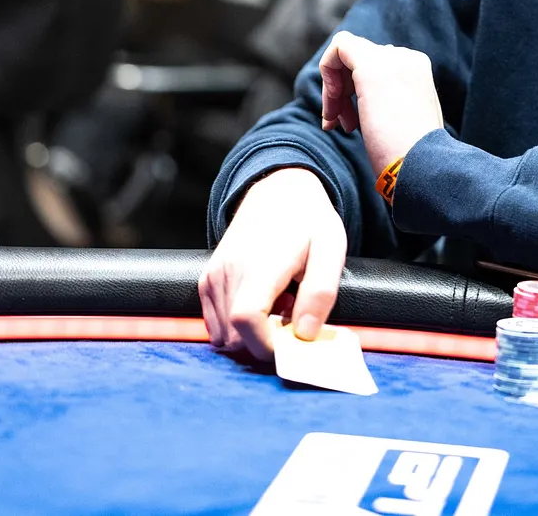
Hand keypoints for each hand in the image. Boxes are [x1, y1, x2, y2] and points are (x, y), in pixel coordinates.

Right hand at [200, 168, 346, 360]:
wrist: (278, 193)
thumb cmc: (309, 223)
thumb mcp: (331, 250)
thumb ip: (320, 294)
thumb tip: (304, 335)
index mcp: (261, 263)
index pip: (247, 319)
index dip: (267, 344)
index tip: (291, 344)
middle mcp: (228, 270)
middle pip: (234, 335)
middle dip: (264, 342)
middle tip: (291, 317)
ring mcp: (213, 275)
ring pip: (223, 334)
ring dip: (251, 334)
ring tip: (278, 305)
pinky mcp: (206, 280)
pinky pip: (215, 324)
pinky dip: (236, 326)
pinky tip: (261, 303)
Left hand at [318, 31, 443, 179]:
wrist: (422, 168)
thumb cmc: (411, 156)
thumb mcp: (406, 120)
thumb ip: (391, 99)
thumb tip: (368, 97)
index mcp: (417, 70)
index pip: (376, 64)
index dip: (355, 89)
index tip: (351, 122)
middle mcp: (407, 58)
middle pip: (358, 58)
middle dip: (342, 91)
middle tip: (340, 125)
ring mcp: (391, 59)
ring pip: (346, 53)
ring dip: (333, 89)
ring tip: (335, 123)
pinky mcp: (372, 66)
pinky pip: (339, 47)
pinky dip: (327, 72)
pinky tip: (332, 106)